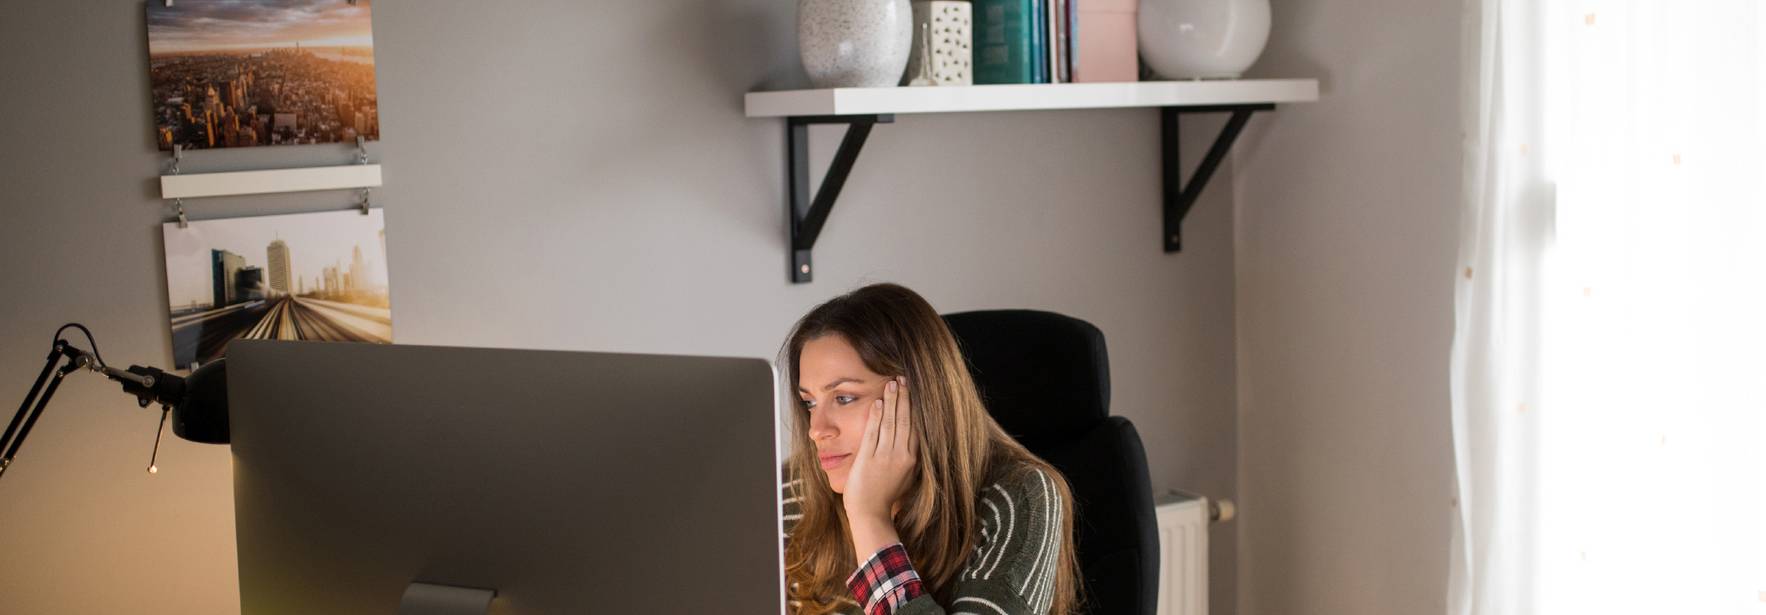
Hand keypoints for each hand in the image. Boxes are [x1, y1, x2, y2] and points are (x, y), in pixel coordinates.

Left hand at [842, 376, 916, 524]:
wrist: (870, 513)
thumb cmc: (886, 497)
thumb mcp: (906, 477)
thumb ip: (909, 458)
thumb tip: (912, 440)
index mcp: (912, 459)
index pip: (915, 427)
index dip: (913, 407)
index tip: (912, 391)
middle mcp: (901, 455)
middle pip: (904, 420)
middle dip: (904, 397)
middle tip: (903, 379)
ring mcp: (884, 456)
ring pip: (890, 422)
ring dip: (891, 401)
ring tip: (892, 384)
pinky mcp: (868, 458)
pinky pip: (873, 432)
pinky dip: (876, 415)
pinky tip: (877, 402)